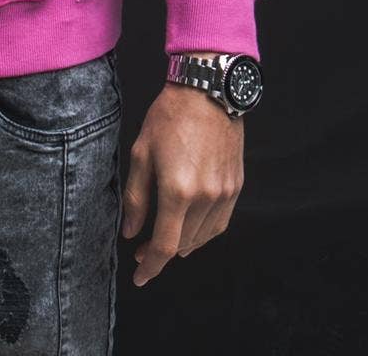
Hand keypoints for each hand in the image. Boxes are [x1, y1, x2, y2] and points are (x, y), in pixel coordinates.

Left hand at [121, 83, 243, 285]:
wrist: (207, 91)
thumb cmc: (170, 117)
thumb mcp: (142, 153)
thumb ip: (137, 197)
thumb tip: (131, 231)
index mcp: (178, 191)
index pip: (165, 246)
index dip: (150, 266)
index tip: (139, 277)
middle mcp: (205, 198)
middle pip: (184, 244)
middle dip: (161, 253)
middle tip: (142, 249)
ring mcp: (224, 193)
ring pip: (203, 237)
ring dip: (183, 244)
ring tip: (164, 239)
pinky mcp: (236, 186)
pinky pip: (220, 223)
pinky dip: (203, 232)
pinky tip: (189, 226)